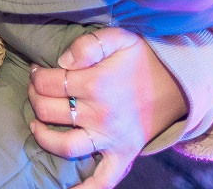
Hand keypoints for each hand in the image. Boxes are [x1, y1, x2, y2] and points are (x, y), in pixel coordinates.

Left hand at [27, 29, 186, 188]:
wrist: (177, 82)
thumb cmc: (142, 58)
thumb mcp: (117, 38)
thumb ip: (88, 44)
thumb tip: (62, 61)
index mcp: (96, 83)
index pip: (48, 83)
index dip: (37, 75)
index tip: (38, 71)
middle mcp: (100, 115)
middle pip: (49, 111)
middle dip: (35, 98)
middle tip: (37, 90)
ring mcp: (111, 139)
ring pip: (65, 146)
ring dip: (43, 136)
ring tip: (36, 125)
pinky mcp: (123, 154)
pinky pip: (104, 179)